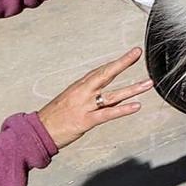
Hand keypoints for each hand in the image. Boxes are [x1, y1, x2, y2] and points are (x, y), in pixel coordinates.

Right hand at [38, 48, 152, 149]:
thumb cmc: (54, 117)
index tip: (131, 53)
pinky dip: (123, 110)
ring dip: (132, 89)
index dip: (116, 62)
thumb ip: (88, 95)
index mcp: (79, 87)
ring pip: (112, 95)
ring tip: (148, 83)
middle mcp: (83, 93)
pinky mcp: (85, 121)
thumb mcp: (70, 100)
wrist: (37, 131)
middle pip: (105, 74)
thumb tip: (103, 92)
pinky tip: (136, 106)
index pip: (100, 71)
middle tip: (137, 53)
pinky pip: (107, 114)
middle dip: (122, 63)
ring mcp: (84, 106)